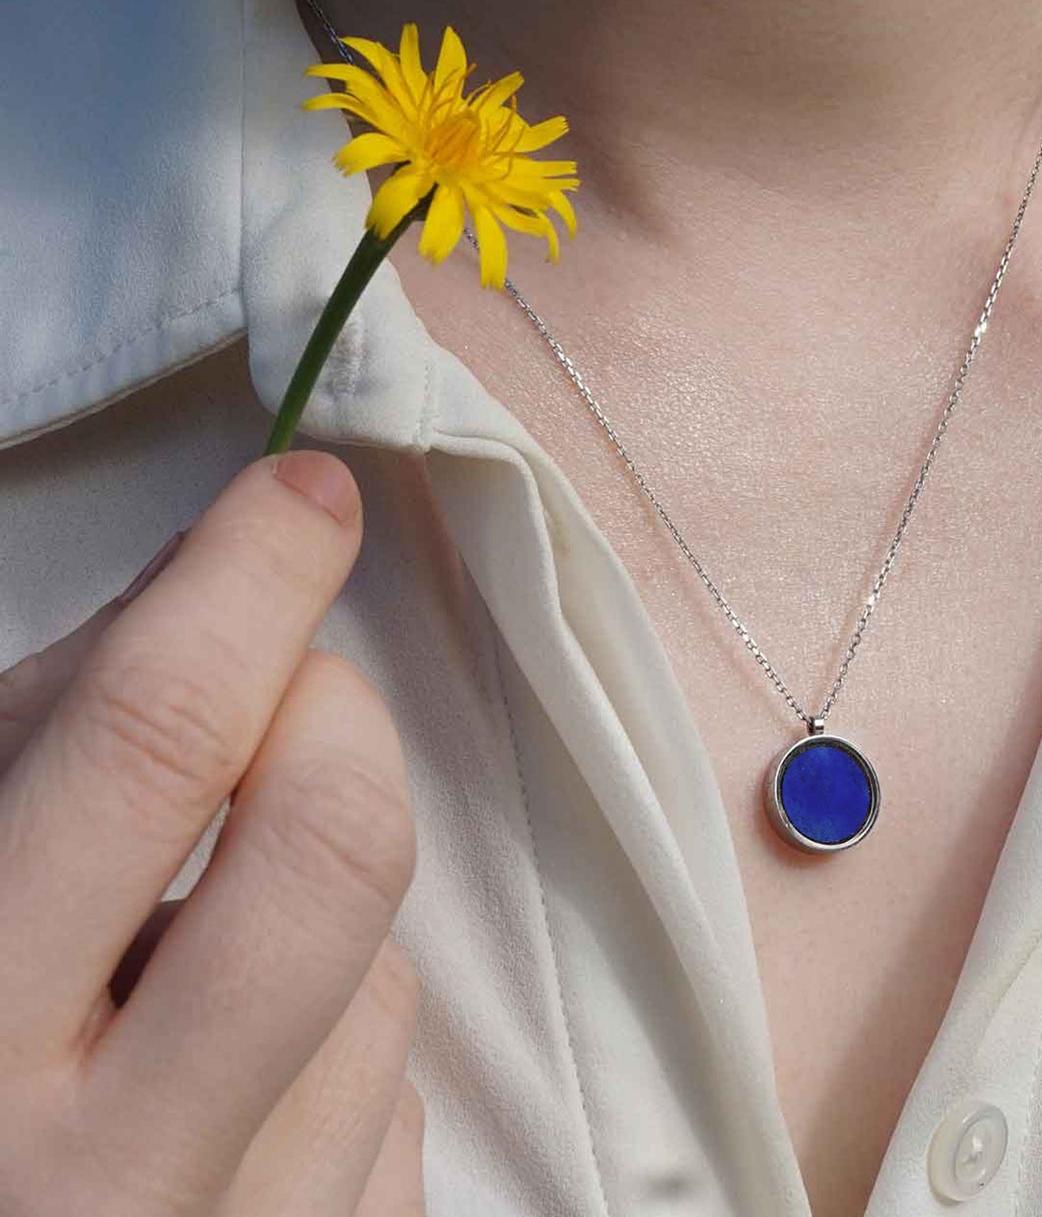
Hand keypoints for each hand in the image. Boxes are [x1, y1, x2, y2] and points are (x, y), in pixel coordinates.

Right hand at [0, 451, 424, 1214]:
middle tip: (281, 699)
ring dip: (313, 917)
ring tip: (184, 965)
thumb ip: (41, 744)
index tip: (306, 494)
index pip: (153, 745)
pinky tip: (231, 1078)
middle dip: (333, 715)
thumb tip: (210, 584)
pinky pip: (397, 1099)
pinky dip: (335, 1041)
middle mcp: (117, 1179)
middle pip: (336, 844)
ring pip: (386, 978)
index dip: (246, 584)